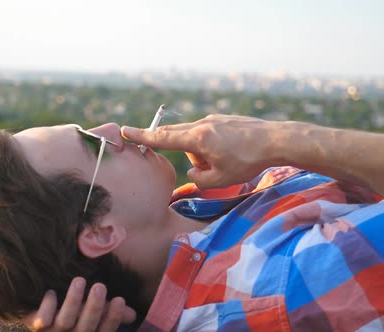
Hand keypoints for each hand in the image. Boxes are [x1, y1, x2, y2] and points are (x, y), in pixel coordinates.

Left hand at [22, 277, 136, 331]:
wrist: (39, 325)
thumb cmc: (72, 320)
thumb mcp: (93, 318)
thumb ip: (109, 313)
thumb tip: (132, 314)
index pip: (105, 331)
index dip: (113, 318)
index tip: (120, 299)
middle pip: (86, 326)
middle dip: (94, 307)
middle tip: (100, 286)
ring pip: (65, 321)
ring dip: (73, 301)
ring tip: (80, 281)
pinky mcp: (37, 328)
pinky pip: (41, 321)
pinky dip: (46, 307)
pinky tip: (51, 293)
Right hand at [122, 114, 282, 189]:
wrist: (277, 140)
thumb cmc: (248, 161)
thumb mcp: (221, 179)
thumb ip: (199, 177)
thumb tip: (194, 169)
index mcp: (198, 139)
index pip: (163, 138)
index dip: (142, 137)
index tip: (124, 131)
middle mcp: (202, 125)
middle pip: (176, 136)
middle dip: (179, 150)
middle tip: (179, 154)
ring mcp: (213, 119)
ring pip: (194, 139)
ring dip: (200, 153)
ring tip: (224, 162)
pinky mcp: (222, 120)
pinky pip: (207, 134)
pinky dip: (210, 147)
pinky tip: (230, 153)